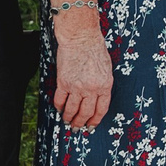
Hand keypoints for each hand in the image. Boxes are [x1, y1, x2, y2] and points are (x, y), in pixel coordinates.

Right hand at [52, 13, 114, 128]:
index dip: (95, 120)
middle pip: (86, 113)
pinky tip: (59, 109)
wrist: (81, 37)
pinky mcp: (63, 82)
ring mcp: (77, 86)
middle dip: (80, 123)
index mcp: (105, 86)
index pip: (101, 110)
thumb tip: (97, 98)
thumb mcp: (106, 68)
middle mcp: (92, 89)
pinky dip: (59, 107)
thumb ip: (103, 84)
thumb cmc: (95, 49)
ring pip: (72, 109)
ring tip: (67, 122)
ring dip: (68, 118)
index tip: (91, 126)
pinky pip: (60, 100)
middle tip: (77, 128)